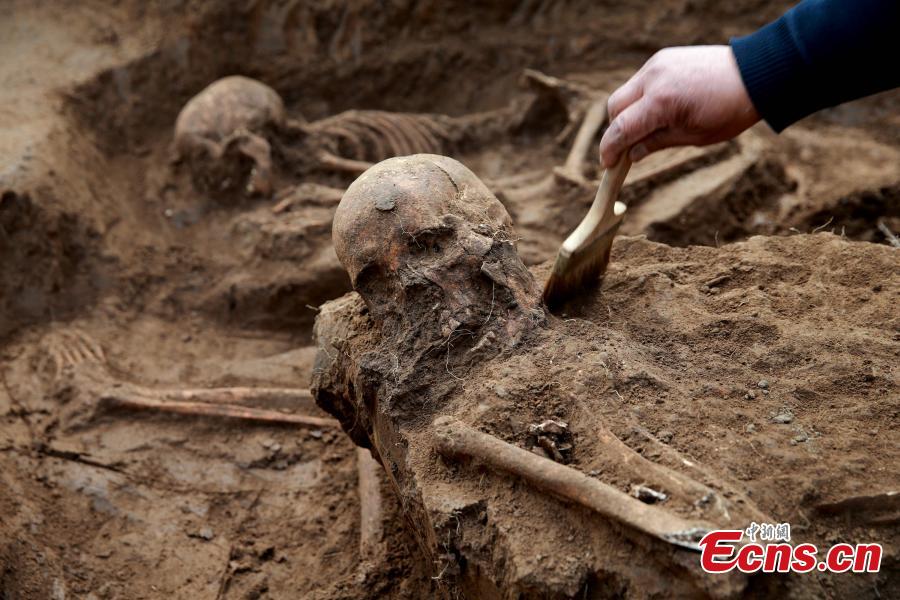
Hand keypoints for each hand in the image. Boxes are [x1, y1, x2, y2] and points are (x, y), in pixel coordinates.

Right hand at [599, 45, 759, 167]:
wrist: (756, 74)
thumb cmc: (729, 110)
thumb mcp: (693, 136)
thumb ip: (656, 143)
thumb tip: (632, 153)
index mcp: (661, 102)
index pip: (621, 128)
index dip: (610, 149)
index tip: (607, 165)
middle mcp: (653, 78)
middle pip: (614, 107)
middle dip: (615, 130)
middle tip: (624, 149)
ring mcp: (657, 64)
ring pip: (625, 92)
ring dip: (627, 113)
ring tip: (643, 129)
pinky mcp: (662, 58)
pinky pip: (640, 81)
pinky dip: (639, 98)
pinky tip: (655, 110)